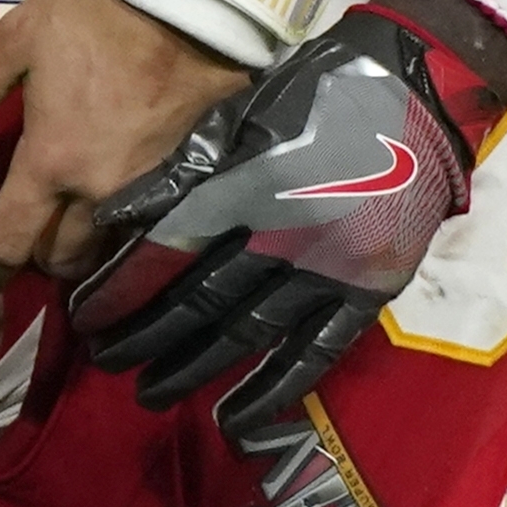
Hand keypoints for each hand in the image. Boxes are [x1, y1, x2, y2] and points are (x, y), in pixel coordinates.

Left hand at [0, 0, 244, 300]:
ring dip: (79, 246)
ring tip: (63, 230)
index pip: (10, 240)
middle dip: (39, 260)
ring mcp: (140, 184)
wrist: (189, 3)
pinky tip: (106, 200)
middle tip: (24, 247)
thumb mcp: (17, 42)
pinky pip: (134, 214)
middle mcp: (94, 189)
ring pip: (102, 240)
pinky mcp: (174, 168)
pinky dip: (112, 221)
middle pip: (64, 255)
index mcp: (49, 163)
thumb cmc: (93, 18)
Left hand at [69, 0, 506, 428]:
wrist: (420, 88)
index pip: (167, 251)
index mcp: (248, 185)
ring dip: (193, 367)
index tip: (85, 312)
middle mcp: (285, 235)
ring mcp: (332, 269)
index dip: (123, 287)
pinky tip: (235, 417)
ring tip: (149, 392)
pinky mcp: (370, 290)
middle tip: (104, 358)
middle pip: (199, 300)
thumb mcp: (243, 112)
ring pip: (248, 333)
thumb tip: (117, 214)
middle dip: (145, 334)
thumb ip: (184, 170)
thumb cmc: (320, 90)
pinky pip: (317, 351)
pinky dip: (275, 389)